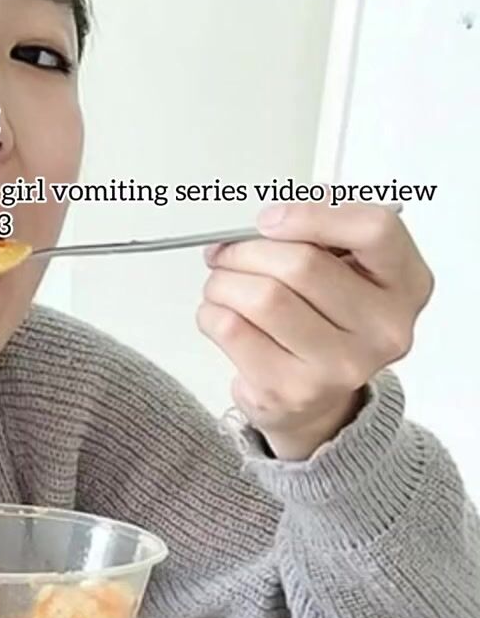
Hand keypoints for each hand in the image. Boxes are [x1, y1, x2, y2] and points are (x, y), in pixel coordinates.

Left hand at [197, 199, 433, 459]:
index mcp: (407, 283)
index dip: (314, 214)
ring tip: (220, 283)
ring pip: (263, 297)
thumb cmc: (326, 322)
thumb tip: (270, 220)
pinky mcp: (293, 390)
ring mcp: (340, 365)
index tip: (269, 220)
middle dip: (247, 251)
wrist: (317, 402)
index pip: (375, 230)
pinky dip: (211, 312)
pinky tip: (220, 312)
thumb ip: (320, 233)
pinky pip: (233, 330)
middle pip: (302, 264)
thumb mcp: (346, 269)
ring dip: (224, 281)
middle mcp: (383, 329)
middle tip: (226, 252)